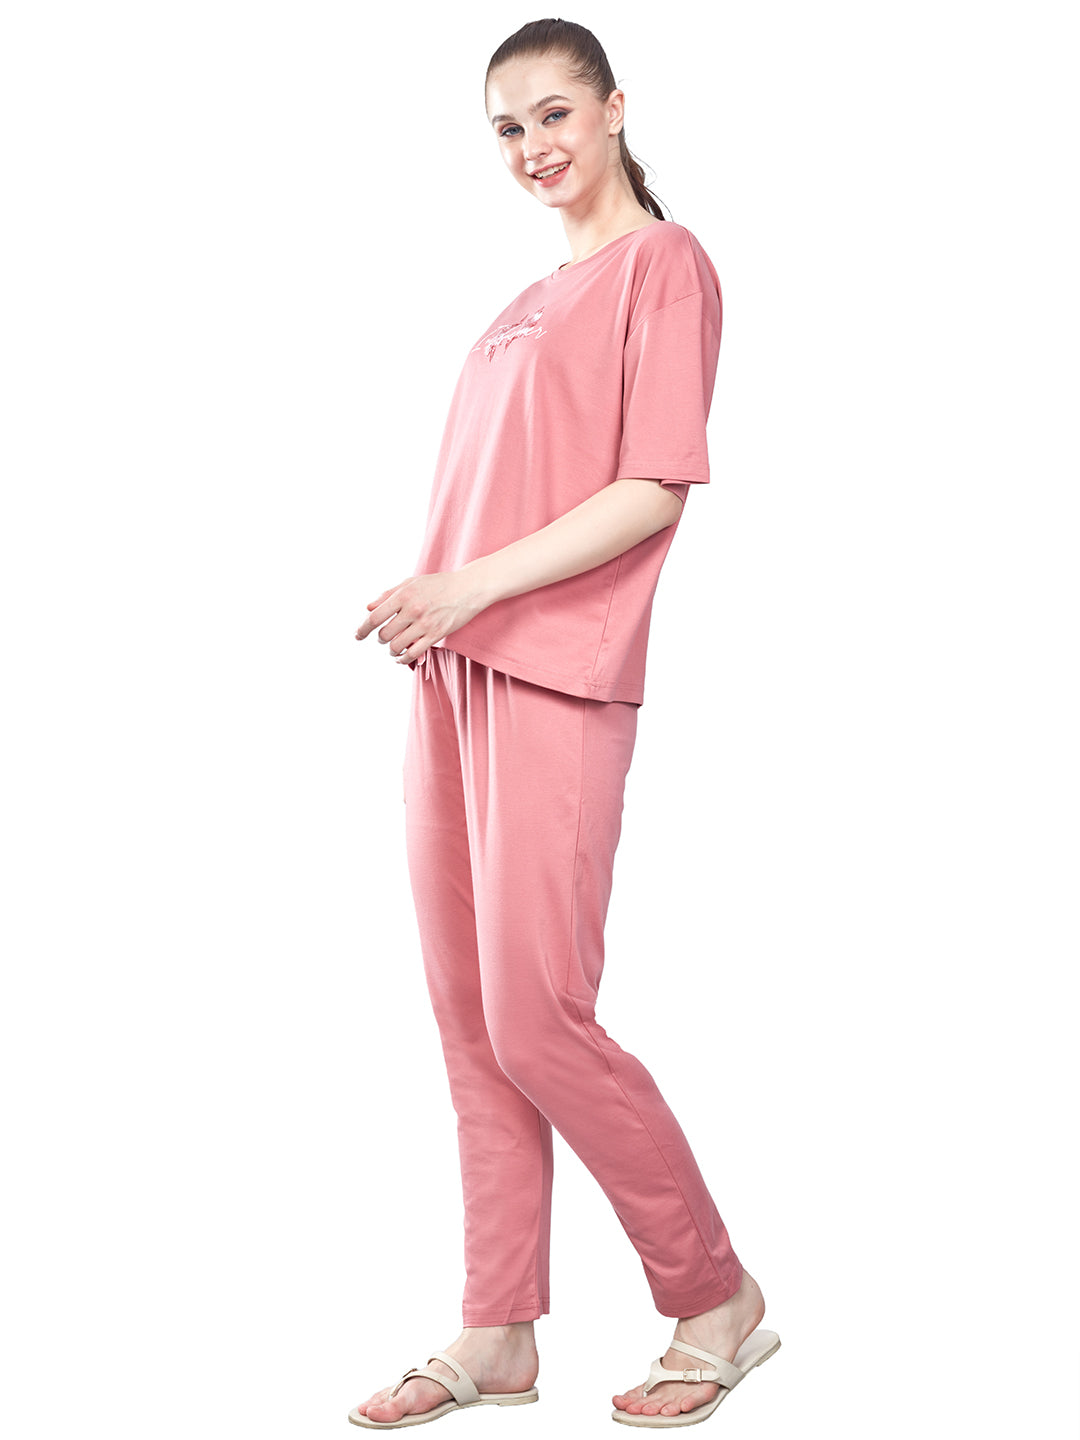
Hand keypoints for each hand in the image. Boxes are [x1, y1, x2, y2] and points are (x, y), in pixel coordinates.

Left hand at [354, 571, 490, 663]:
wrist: (468, 588)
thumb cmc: (438, 584)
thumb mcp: (411, 582)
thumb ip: (388, 595)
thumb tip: (368, 608)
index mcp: (404, 595)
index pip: (375, 616)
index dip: (363, 629)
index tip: (358, 635)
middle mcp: (413, 610)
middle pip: (385, 634)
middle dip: (381, 639)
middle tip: (384, 637)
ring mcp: (425, 624)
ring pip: (397, 646)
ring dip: (392, 650)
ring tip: (394, 648)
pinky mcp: (436, 635)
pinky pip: (413, 654)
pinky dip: (403, 659)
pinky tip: (402, 657)